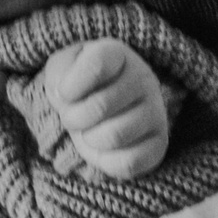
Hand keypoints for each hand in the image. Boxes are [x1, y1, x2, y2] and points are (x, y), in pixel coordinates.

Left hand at [41, 39, 175, 179]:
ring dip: (89, 139)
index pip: (96, 64)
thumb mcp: (61, 70)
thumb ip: (58, 74)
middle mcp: (142, 78)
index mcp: (117, 54)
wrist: (98, 103)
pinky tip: (103, 149)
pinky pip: (130, 162)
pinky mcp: (159, 142)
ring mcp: (155, 111)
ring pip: (115, 136)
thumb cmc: (77, 85)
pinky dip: (106, 162)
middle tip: (72, 117)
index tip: (64, 92)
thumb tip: (66, 95)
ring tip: (89, 131)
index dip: (70, 86)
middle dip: (73, 118)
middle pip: (100, 106)